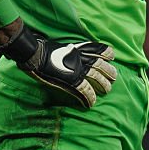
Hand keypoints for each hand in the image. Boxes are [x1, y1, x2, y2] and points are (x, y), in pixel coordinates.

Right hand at [1, 25, 115, 107]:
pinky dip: (89, 97)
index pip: (97, 49)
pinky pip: (85, 90)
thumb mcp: (61, 47)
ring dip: (103, 84)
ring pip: (97, 77)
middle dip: (109, 71)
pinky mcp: (72, 80)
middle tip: (114, 77)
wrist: (34, 54)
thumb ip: (69, 52)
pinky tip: (92, 103)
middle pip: (100, 65)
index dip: (106, 52)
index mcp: (78, 49)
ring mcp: (77, 70)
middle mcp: (81, 59)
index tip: (112, 56)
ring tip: (107, 90)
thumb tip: (71, 54)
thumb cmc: (42, 49)